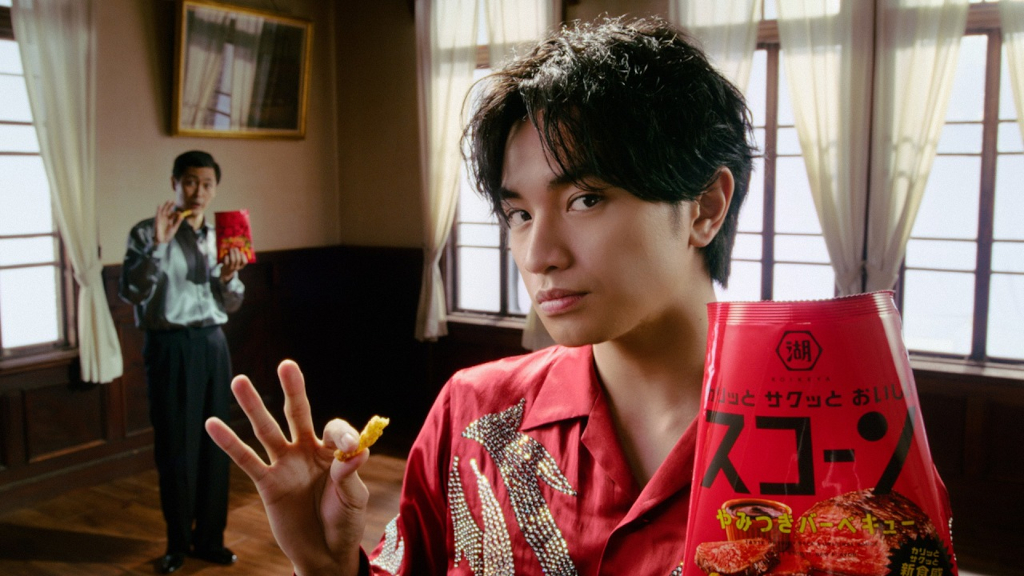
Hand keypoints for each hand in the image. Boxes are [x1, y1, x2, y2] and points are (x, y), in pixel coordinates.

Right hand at [154, 201, 186, 244]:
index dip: (176, 213)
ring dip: (165, 206)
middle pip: (168, 210)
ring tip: (168, 201)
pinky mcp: (157, 220)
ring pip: (163, 211)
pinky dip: (158, 210)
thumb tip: (182, 216)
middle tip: (173, 201)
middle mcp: (165, 218)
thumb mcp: (174, 228)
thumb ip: (178, 222)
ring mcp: (161, 219)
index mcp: (170, 220)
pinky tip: (159, 205)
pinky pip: (157, 214)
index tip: (180, 213)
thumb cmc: (168, 235)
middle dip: (170, 206)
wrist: (163, 240)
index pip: (173, 214)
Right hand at [205, 361, 368, 575]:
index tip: (349, 448)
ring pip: (267, 430)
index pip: (334, 430)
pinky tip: (212, 423)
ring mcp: (285, 465)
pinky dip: (228, 443)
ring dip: (254, 406)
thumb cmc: (344, 522)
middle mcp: (307, 451)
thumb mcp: (353, 499)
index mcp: (333, 452)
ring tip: (239, 380)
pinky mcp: (267, 483)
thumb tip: (356, 451)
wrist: (323, 551)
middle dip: (293, 391)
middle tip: (287, 365)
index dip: (342, 434)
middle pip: (298, 415)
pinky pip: (246, 460)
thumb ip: (350, 475)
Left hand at [220, 247, 247, 282]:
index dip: (244, 256)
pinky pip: (226, 262)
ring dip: (232, 254)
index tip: (241, 252)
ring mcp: (231, 268)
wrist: (225, 274)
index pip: (245, 262)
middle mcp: (237, 267)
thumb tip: (237, 249)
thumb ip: (238, 258)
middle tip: (235, 248)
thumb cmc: (232, 266)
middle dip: (237, 252)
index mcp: (241, 266)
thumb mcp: (237, 264)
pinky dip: (227, 257)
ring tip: (231, 249)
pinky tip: (226, 255)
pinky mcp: (225, 267)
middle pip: (238, 259)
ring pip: (233, 260)